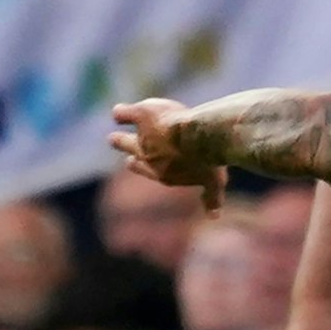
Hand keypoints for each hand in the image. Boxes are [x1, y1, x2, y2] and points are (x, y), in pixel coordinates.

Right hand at [110, 99, 226, 213]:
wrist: (200, 139)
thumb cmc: (210, 162)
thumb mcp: (214, 182)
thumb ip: (212, 198)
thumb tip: (214, 216)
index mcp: (163, 173)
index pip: (145, 170)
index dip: (140, 164)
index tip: (134, 160)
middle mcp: (149, 158)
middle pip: (130, 154)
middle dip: (124, 148)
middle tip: (116, 141)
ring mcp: (143, 139)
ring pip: (122, 140)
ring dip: (119, 136)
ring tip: (117, 122)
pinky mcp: (140, 116)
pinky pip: (121, 114)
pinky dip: (120, 113)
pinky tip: (121, 113)